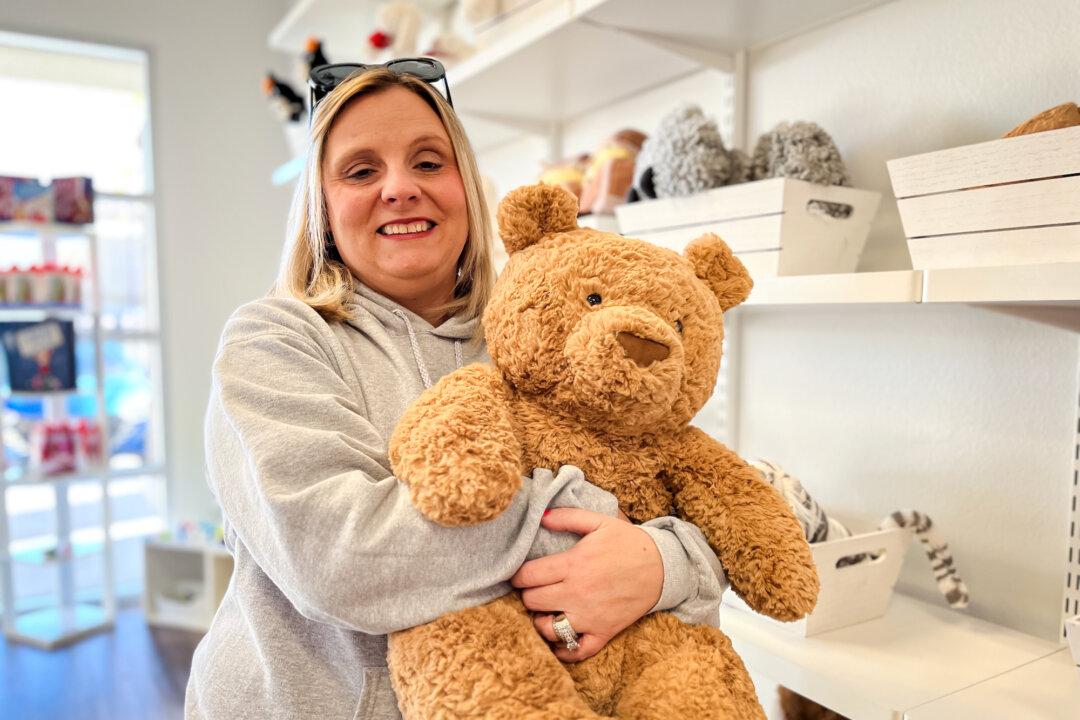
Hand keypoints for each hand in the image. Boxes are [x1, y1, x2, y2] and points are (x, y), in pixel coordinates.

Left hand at [510, 507, 662, 661]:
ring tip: (544, 612)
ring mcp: (590, 616)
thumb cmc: (629, 543)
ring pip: (547, 629)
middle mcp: (578, 592)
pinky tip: (557, 641)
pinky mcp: (603, 631)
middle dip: (527, 595)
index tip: (520, 575)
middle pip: (532, 602)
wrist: (663, 567)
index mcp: (574, 564)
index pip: (527, 576)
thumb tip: (540, 516)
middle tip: (533, 590)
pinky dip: (563, 651)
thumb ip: (568, 517)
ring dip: (540, 621)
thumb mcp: (600, 522)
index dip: (517, 576)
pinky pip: (576, 651)